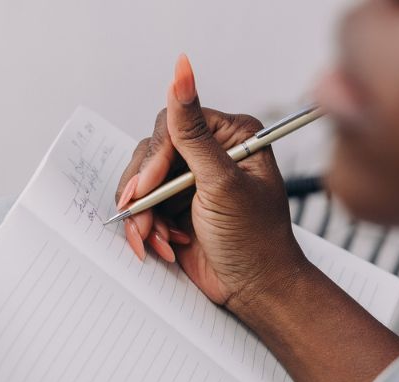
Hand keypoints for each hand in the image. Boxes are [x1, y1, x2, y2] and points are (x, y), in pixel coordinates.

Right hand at [116, 54, 308, 308]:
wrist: (255, 291)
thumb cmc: (255, 240)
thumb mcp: (222, 183)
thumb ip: (193, 133)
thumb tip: (181, 72)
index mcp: (231, 137)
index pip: (174, 126)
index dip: (155, 158)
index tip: (146, 188)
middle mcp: (210, 155)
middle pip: (152, 156)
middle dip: (146, 193)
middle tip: (142, 219)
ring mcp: (191, 183)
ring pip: (143, 186)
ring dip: (145, 217)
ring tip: (159, 241)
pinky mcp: (178, 209)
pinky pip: (145, 210)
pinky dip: (147, 230)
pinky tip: (165, 246)